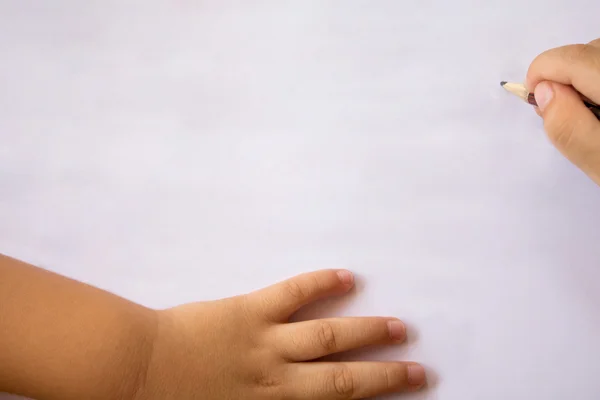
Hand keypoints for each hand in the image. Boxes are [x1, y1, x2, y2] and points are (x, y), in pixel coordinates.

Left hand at [138, 269, 425, 398]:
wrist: (134, 374)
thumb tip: (298, 397)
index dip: (373, 399)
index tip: (402, 392)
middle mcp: (279, 380)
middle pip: (345, 377)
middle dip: (386, 374)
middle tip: (418, 366)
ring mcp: (266, 343)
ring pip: (328, 336)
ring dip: (367, 331)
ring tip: (399, 326)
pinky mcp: (248, 311)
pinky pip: (292, 294)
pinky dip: (320, 284)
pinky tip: (345, 277)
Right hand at [526, 38, 599, 184]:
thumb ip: (571, 129)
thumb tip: (544, 92)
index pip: (571, 58)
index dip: (541, 75)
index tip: (533, 101)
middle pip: (586, 52)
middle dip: (562, 78)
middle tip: (561, 116)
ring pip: (597, 58)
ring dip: (580, 79)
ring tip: (585, 117)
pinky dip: (594, 83)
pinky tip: (598, 110)